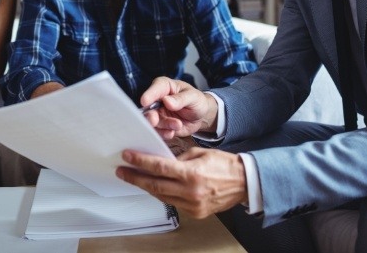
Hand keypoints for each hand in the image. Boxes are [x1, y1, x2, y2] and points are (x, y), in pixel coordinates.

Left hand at [116, 147, 247, 218]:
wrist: (244, 183)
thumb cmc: (225, 165)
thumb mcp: (199, 153)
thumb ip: (179, 158)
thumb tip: (160, 160)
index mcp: (192, 173)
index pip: (159, 167)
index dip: (140, 162)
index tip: (127, 157)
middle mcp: (190, 191)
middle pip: (155, 185)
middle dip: (135, 177)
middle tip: (122, 171)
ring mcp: (192, 204)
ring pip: (161, 195)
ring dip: (146, 186)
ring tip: (134, 177)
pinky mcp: (195, 213)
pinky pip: (172, 202)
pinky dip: (161, 194)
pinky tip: (154, 186)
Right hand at [141, 77, 217, 139]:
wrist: (201, 116)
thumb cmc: (197, 101)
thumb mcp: (193, 97)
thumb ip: (181, 99)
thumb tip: (166, 101)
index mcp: (164, 87)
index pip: (155, 89)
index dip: (149, 95)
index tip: (145, 102)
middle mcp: (157, 100)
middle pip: (148, 108)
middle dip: (150, 115)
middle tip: (154, 120)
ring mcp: (158, 114)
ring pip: (153, 122)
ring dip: (163, 126)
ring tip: (177, 125)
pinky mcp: (161, 126)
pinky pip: (158, 132)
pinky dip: (164, 134)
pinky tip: (172, 133)